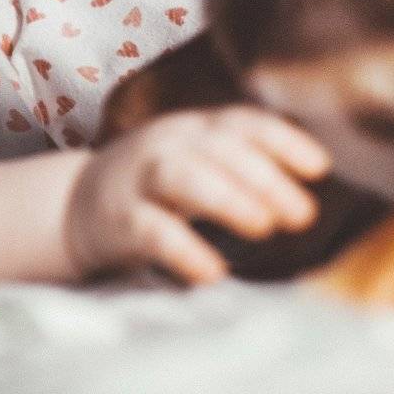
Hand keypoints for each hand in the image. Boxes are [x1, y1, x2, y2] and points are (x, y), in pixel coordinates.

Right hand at [65, 105, 330, 283]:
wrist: (73, 206)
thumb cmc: (154, 188)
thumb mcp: (196, 162)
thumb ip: (243, 167)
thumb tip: (310, 192)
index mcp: (192, 130)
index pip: (240, 123)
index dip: (282, 141)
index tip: (320, 168)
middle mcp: (166, 144)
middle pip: (216, 147)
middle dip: (264, 177)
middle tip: (302, 215)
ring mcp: (138, 179)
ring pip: (180, 175)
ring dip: (226, 197)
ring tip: (263, 227)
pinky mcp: (117, 219)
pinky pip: (151, 230)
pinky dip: (184, 249)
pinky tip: (212, 271)